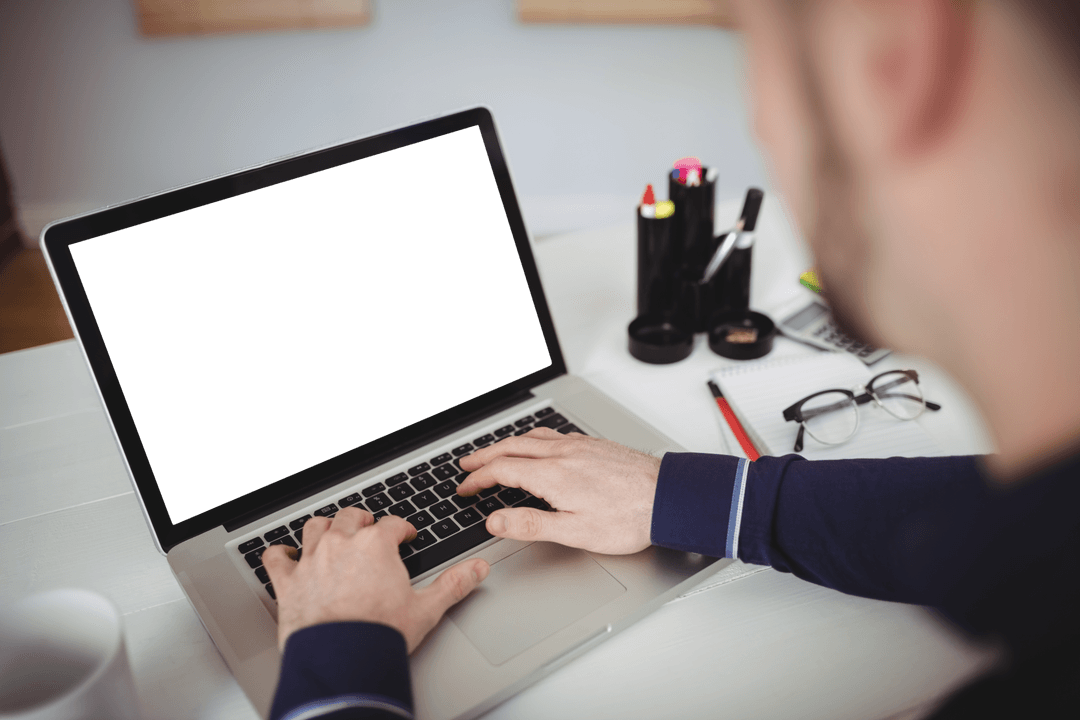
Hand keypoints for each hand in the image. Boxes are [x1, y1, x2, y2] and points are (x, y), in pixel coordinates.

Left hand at [262, 507, 488, 651]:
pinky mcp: (288, 582)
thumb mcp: (426, 608)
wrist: (342, 660)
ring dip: (325, 527)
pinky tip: (284, 555)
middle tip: (369, 530)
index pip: (391, 524)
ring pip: (315, 527)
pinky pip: (276, 557)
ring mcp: (311, 560)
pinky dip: (280, 554)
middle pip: (351, 516)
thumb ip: (453, 584)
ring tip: (332, 533)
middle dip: (362, 521)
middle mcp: (341, 544)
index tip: (405, 535)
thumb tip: (477, 569)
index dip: (402, 528)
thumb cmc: (380, 634)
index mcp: (376, 545)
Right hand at [457, 427, 661, 554]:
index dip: (478, 480)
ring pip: (533, 437)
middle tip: (467, 464)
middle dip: (484, 455)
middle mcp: (563, 454)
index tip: (464, 488)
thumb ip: (531, 524)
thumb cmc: (629, 518)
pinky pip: (554, 435)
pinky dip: (533, 439)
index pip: (502, 470)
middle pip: (512, 447)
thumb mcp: (575, 531)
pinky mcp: (595, 445)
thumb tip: (496, 521)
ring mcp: (580, 446)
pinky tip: (540, 446)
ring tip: (495, 452)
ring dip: (507, 444)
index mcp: (553, 475)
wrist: (669, 497)